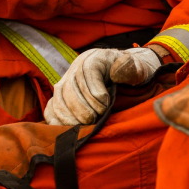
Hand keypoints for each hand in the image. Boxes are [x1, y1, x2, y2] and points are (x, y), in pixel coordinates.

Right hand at [44, 46, 161, 125]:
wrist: (122, 73)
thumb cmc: (130, 73)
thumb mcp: (136, 68)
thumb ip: (130, 68)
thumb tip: (116, 72)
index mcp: (94, 58)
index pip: (87, 73)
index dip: (95, 93)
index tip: (106, 106)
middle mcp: (76, 67)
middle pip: (70, 88)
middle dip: (82, 108)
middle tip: (95, 120)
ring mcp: (66, 81)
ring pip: (58, 98)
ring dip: (69, 116)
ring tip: (84, 127)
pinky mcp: (61, 95)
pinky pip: (51, 107)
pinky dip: (56, 120)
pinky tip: (68, 130)